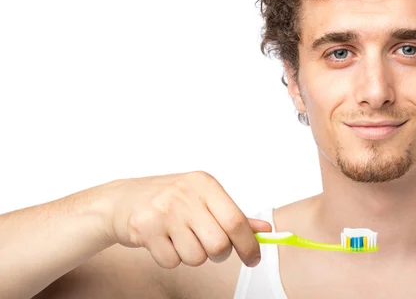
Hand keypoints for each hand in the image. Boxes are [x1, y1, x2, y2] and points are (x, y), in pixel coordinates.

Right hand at [102, 171, 271, 268]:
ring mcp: (163, 211)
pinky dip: (170, 258)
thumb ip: (233, 213)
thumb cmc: (167, 199)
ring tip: (179, 238)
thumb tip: (264, 229)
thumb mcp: (202, 198)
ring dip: (191, 255)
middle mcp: (185, 194)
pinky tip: (162, 240)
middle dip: (217, 253)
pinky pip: (172, 261)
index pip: (236, 220)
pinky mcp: (144, 229)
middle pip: (218, 244)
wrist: (120, 200)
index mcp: (204, 184)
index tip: (252, 258)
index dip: (248, 244)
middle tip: (207, 245)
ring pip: (196, 257)